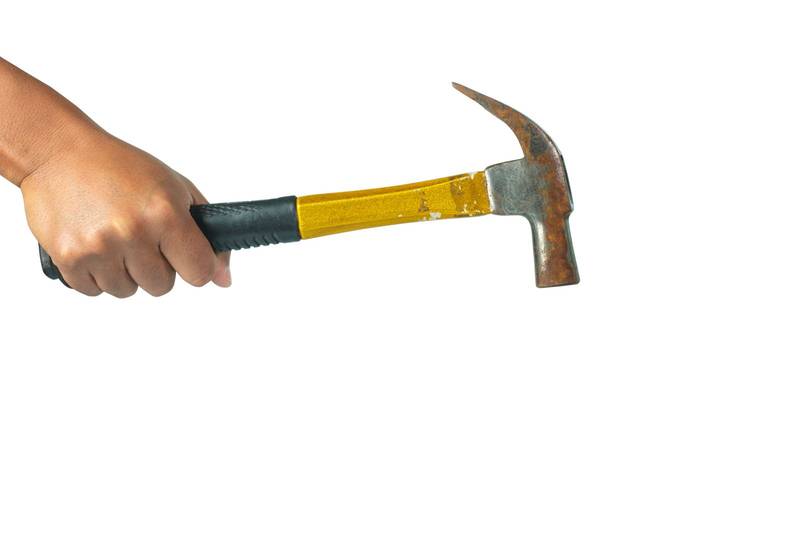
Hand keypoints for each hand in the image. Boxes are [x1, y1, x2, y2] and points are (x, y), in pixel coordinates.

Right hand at [20, 130, 230, 296]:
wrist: (58, 152)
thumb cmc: (120, 167)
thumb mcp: (175, 188)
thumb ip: (206, 234)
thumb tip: (223, 279)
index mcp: (164, 213)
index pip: (199, 272)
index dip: (196, 266)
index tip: (186, 257)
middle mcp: (132, 232)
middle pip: (162, 286)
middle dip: (156, 267)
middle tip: (141, 237)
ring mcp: (98, 248)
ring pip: (127, 291)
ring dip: (125, 272)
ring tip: (115, 237)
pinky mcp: (68, 259)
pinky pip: (94, 291)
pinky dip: (96, 274)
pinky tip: (93, 243)